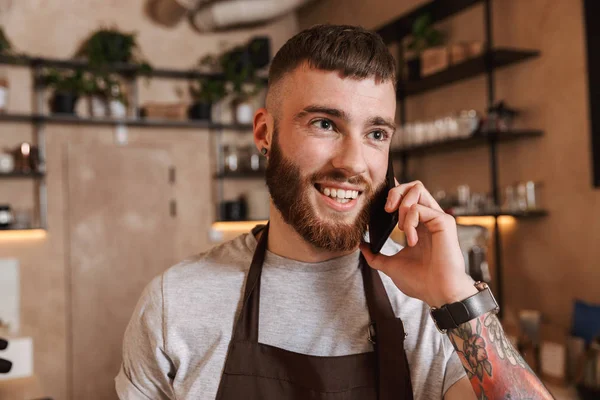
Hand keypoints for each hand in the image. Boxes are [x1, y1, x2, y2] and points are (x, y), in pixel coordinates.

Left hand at [360, 180, 476, 306]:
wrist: (438, 293)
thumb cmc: (421, 282)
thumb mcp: (390, 266)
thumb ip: (375, 255)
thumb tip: (361, 245)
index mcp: (418, 225)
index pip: (407, 197)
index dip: (394, 191)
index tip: (379, 199)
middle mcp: (429, 218)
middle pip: (413, 185)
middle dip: (395, 192)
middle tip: (387, 210)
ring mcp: (437, 218)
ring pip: (418, 188)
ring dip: (402, 205)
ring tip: (400, 228)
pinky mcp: (444, 221)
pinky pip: (419, 208)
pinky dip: (409, 222)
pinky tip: (412, 240)